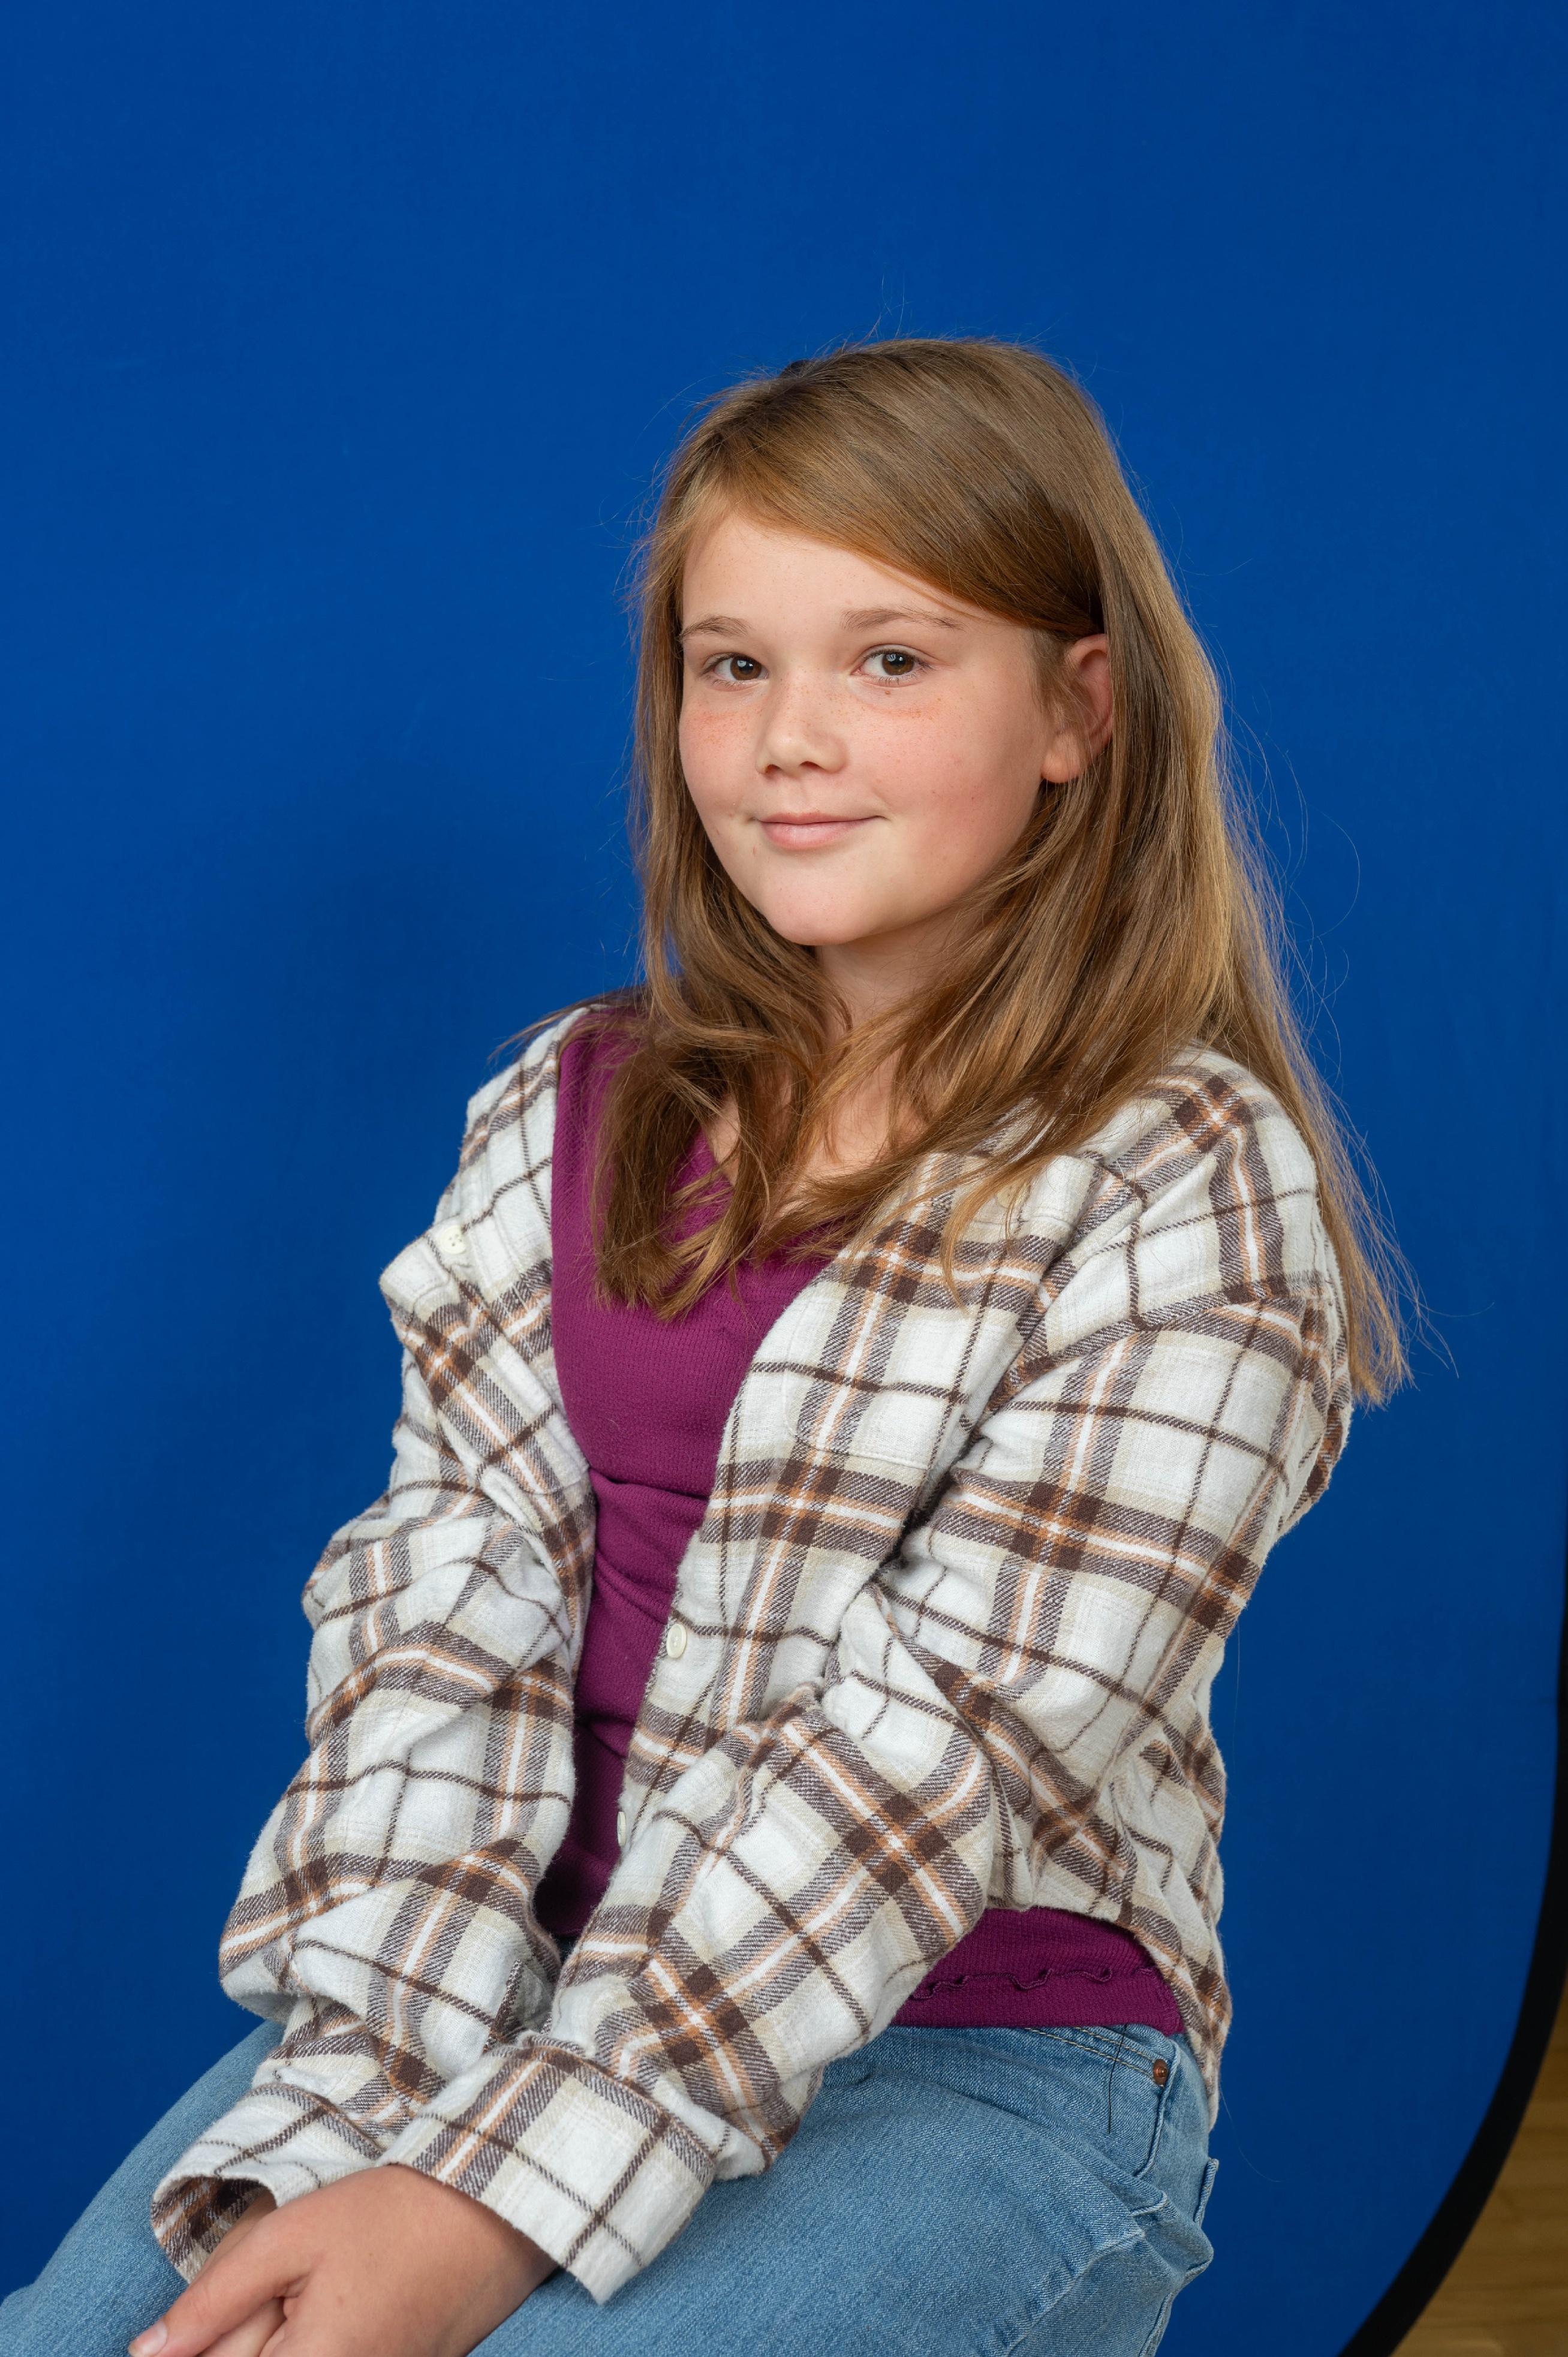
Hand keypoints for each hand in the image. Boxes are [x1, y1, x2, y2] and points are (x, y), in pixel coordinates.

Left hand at [129, 2166, 556, 2356]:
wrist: (493, 2214)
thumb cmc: (394, 2216)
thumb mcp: (290, 2238)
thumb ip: (212, 2302)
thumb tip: (145, 2352)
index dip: (205, 2342)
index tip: (218, 2314)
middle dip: (237, 2338)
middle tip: (281, 2288)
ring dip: (270, 2338)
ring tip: (307, 2294)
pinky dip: (300, 2338)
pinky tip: (329, 2306)